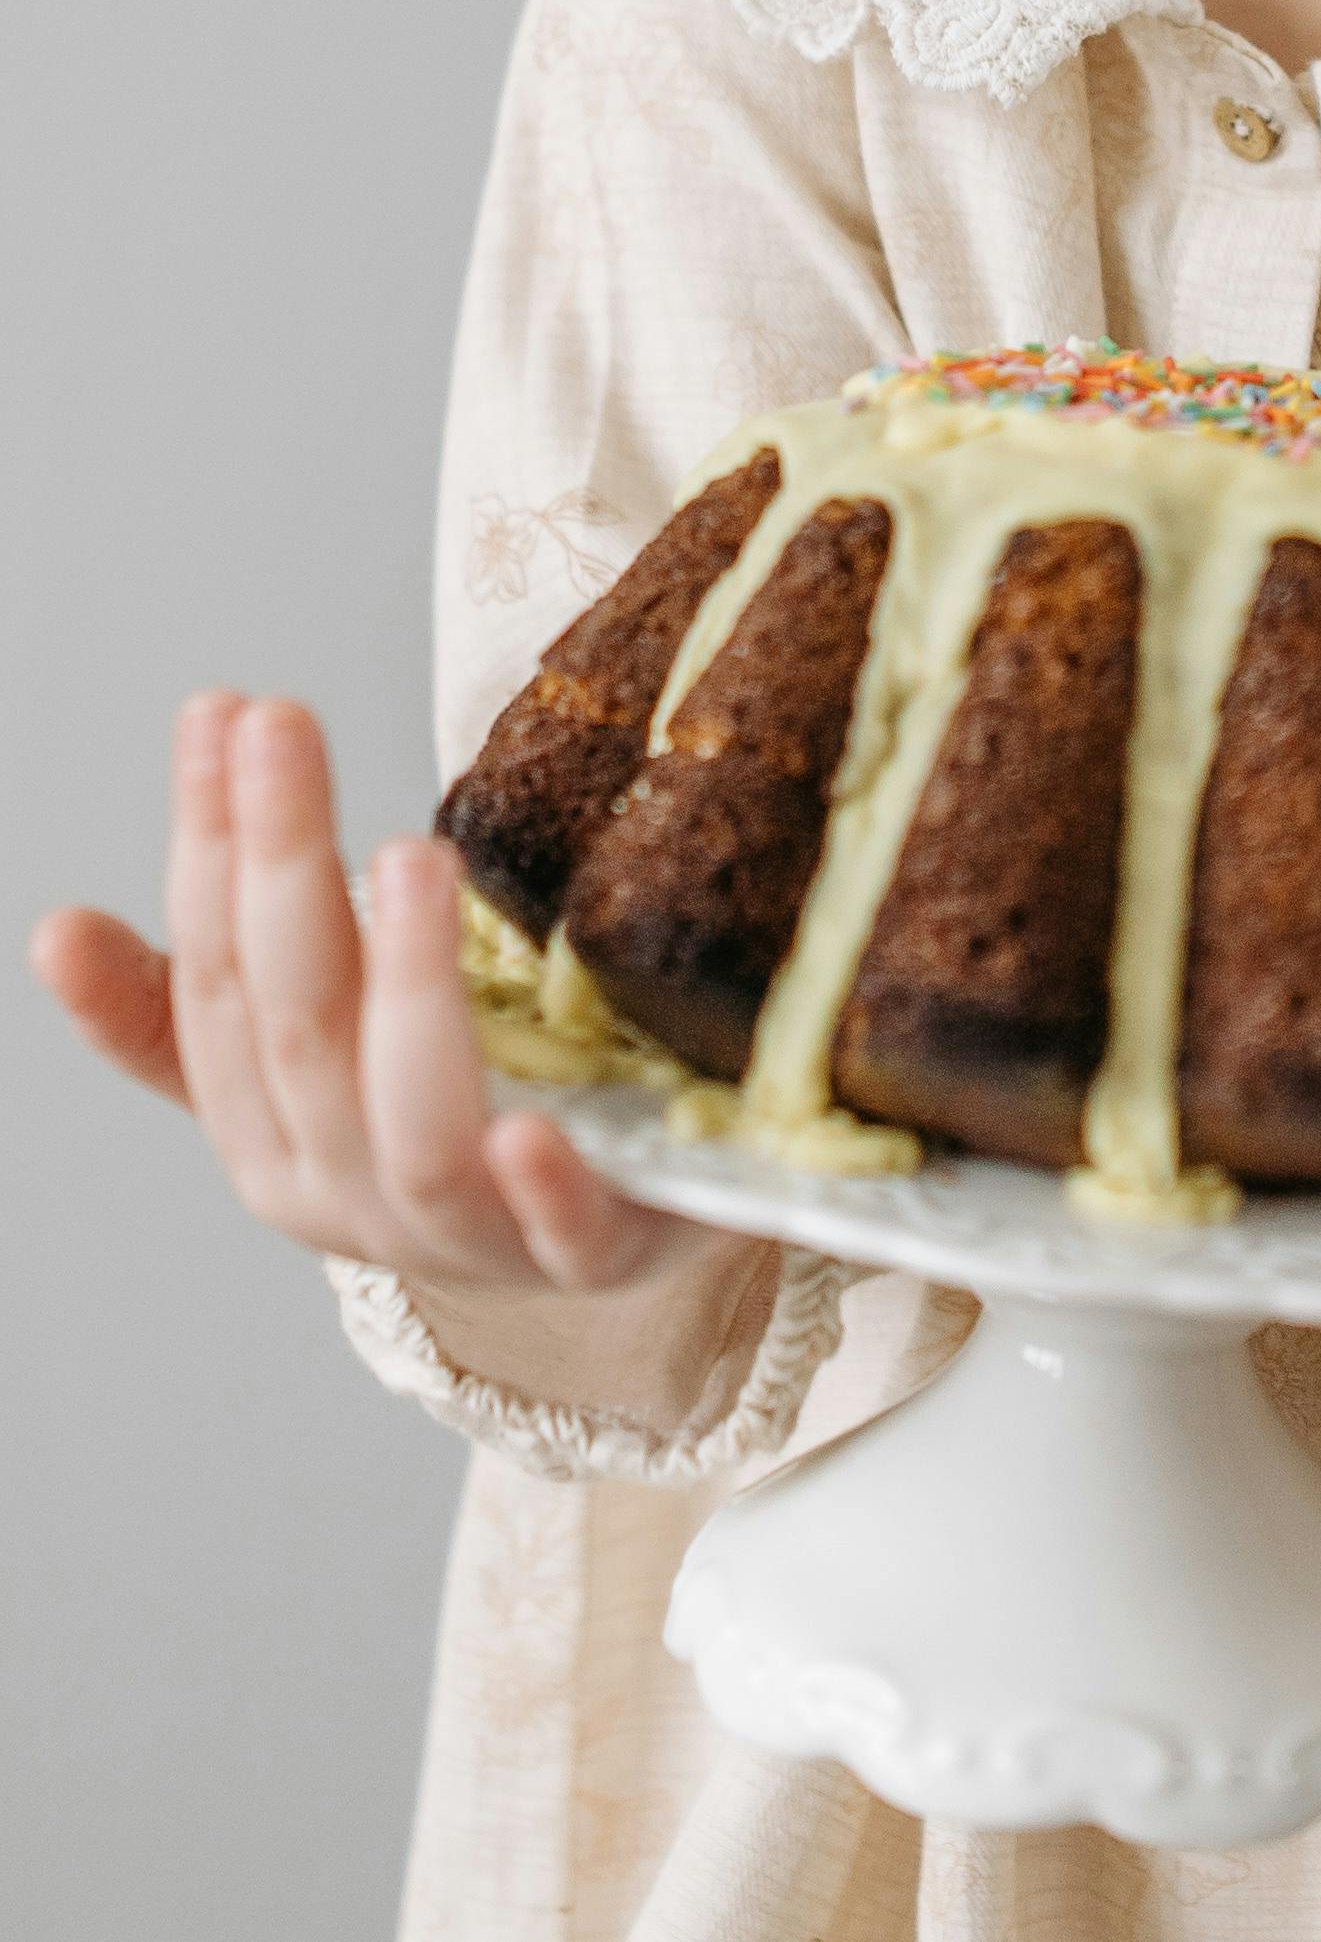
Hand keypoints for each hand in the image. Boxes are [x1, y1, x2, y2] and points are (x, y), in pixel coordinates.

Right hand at [31, 691, 745, 1298]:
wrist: (611, 1245)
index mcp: (269, 1139)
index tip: (217, 713)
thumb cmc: (448, 1121)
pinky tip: (532, 1129)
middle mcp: (348, 1193)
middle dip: (281, 869)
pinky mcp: (594, 1259)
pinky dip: (544, 1188)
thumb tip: (53, 935)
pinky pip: (560, 1237)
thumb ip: (199, 1001)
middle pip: (299, 1027)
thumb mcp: (316, 1059)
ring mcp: (469, 1233)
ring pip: (413, 1128)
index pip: (216, 980)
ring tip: (409, 857)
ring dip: (405, 986)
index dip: (210, 844)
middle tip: (282, 726)